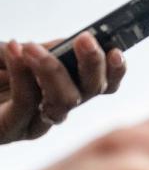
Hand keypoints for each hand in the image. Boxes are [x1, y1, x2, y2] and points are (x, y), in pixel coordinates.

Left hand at [0, 33, 126, 143]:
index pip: (103, 84)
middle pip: (92, 91)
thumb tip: (73, 44)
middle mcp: (55, 108)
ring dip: (53, 69)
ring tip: (33, 47)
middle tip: (84, 39)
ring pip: (65, 101)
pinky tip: (16, 50)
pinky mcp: (9, 131)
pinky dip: (23, 73)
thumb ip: (47, 49)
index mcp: (63, 89)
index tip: (116, 51)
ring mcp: (34, 123)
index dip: (115, 71)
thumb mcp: (20, 50)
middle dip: (93, 64)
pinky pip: (28, 102)